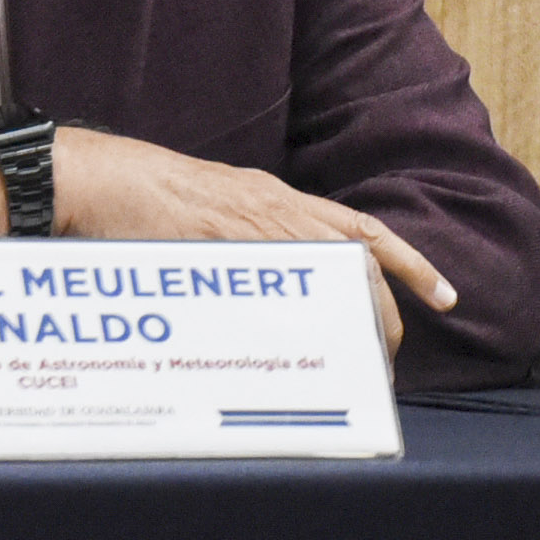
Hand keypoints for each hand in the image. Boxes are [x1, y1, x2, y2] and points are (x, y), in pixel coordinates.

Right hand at [45, 127, 457, 357]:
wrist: (95, 177)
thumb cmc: (143, 197)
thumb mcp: (215, 211)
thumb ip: (247, 243)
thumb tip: (265, 293)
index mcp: (278, 199)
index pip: (364, 230)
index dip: (410, 262)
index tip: (444, 295)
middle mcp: (276, 209)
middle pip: (356, 261)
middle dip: (384, 310)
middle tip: (391, 355)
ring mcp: (249, 227)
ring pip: (325, 273)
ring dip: (350, 319)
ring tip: (364, 363)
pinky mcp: (217, 246)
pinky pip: (271, 286)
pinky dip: (295, 318)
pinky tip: (311, 351)